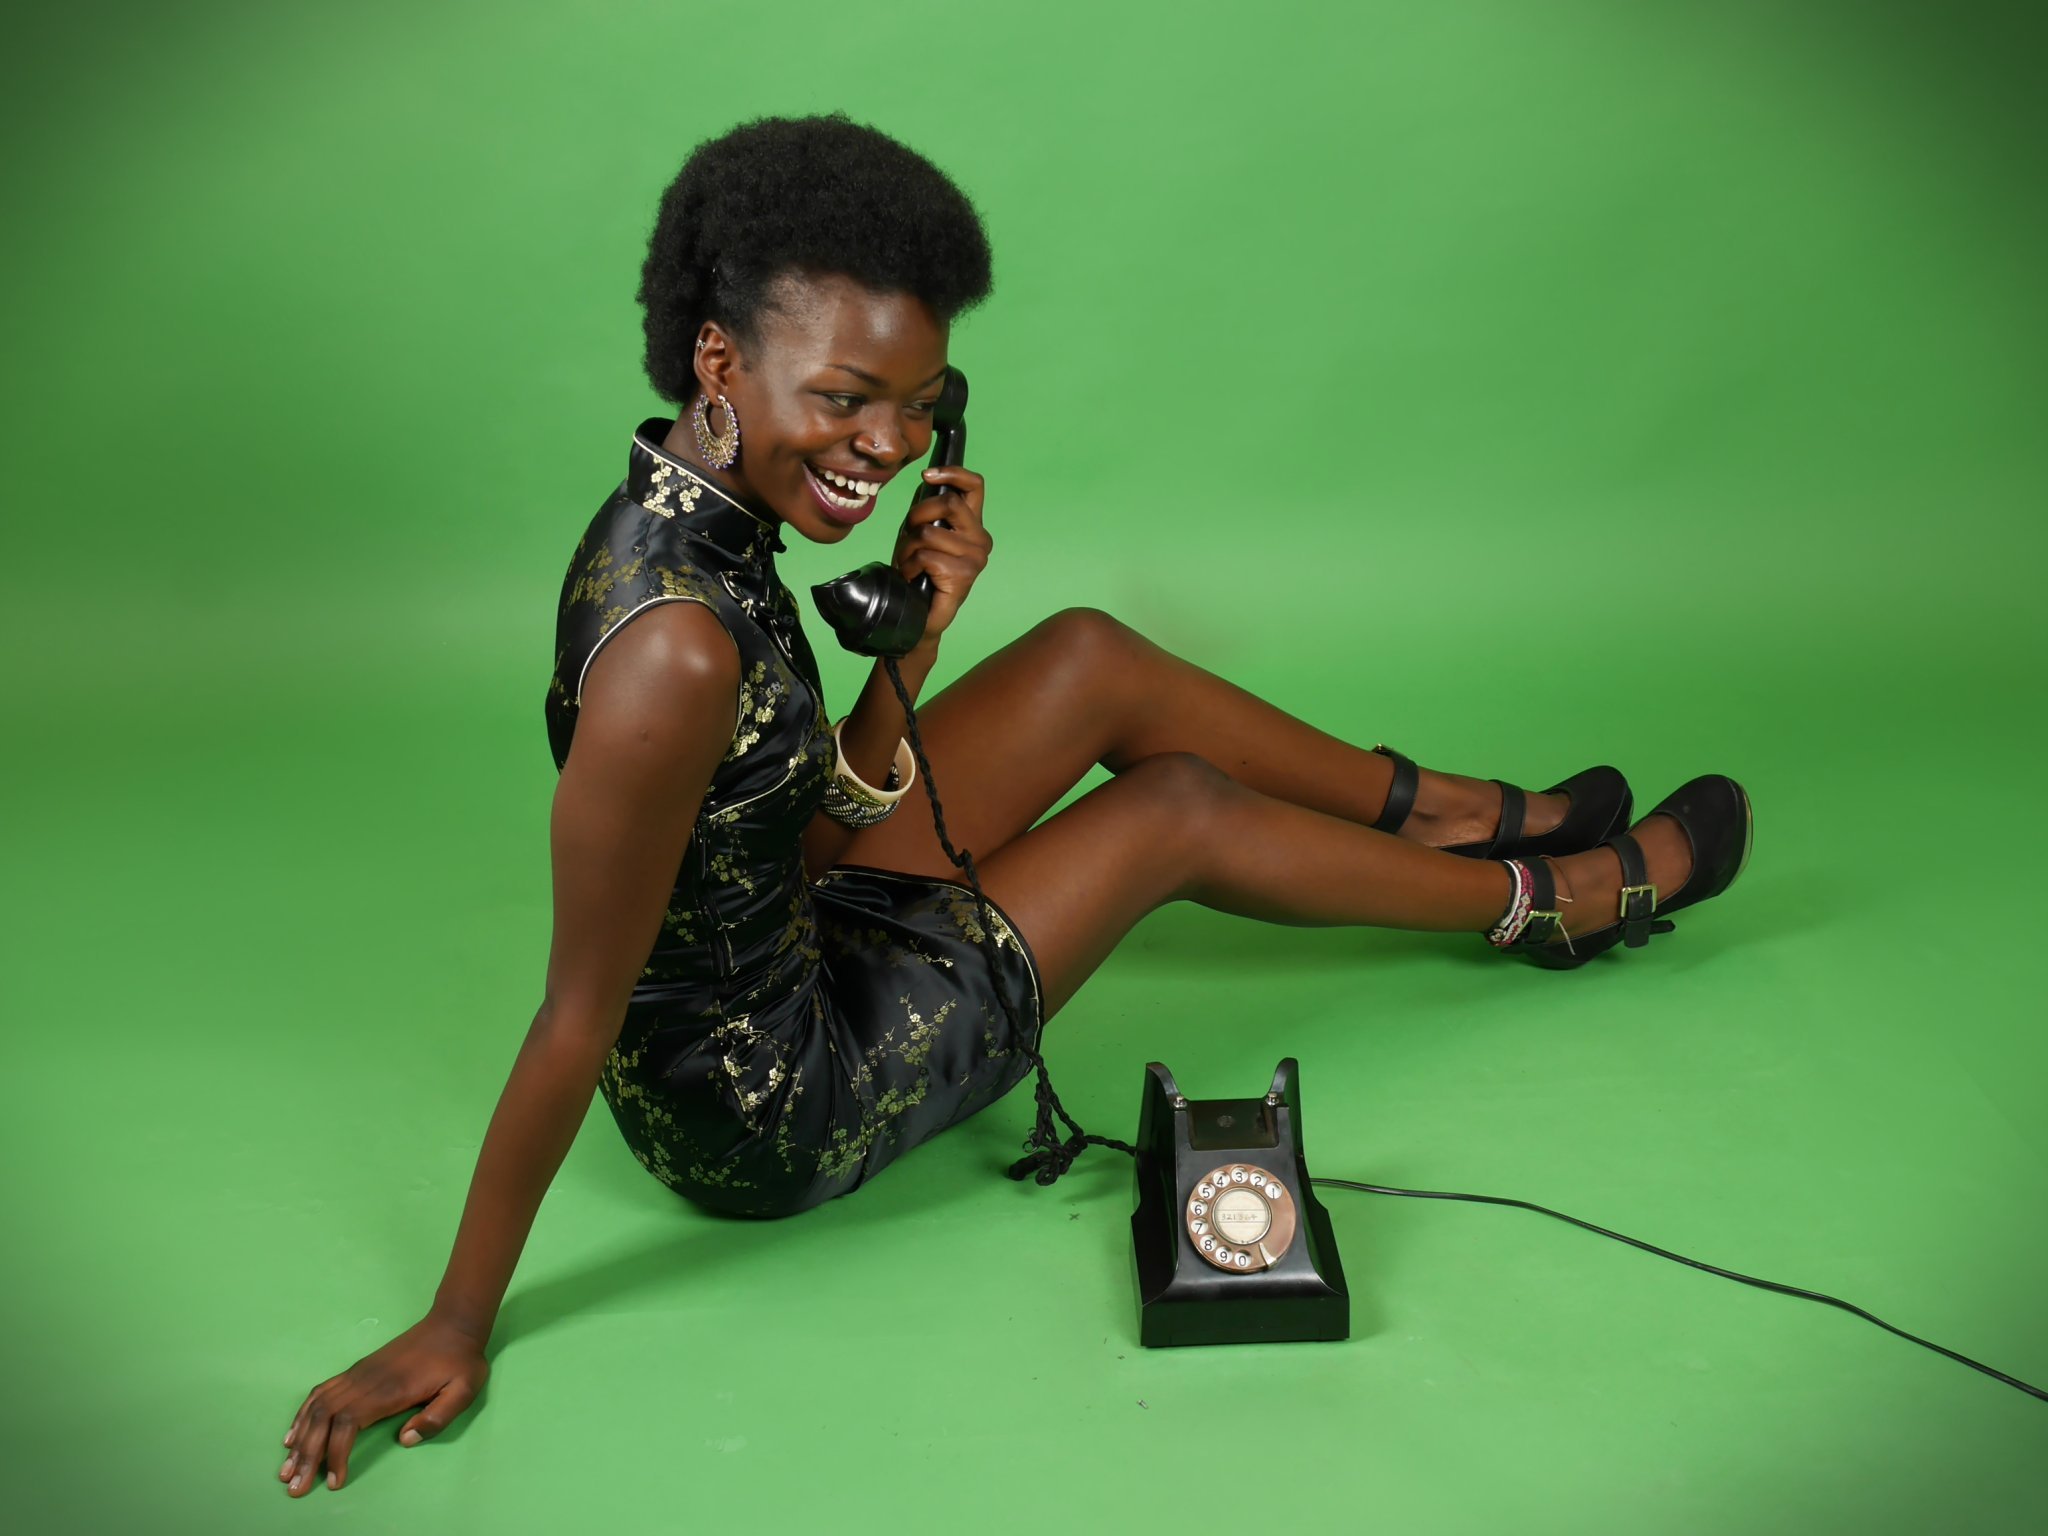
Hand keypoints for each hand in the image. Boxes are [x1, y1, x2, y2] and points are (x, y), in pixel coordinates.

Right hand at [278, 1315, 488, 1495]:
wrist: (453, 1323)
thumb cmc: (460, 1361)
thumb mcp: (463, 1390)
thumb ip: (437, 1417)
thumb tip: (405, 1440)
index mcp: (389, 1391)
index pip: (348, 1424)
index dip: (336, 1454)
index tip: (334, 1481)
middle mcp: (365, 1382)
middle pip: (323, 1419)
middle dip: (306, 1455)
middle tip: (293, 1486)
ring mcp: (358, 1374)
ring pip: (318, 1407)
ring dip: (300, 1438)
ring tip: (287, 1467)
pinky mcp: (357, 1370)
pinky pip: (321, 1392)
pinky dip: (304, 1414)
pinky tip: (294, 1433)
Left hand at [891, 465, 991, 641]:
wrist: (918, 615)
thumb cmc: (920, 571)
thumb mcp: (921, 531)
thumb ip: (930, 508)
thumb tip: (928, 479)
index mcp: (973, 525)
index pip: (974, 486)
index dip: (952, 473)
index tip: (927, 475)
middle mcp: (980, 539)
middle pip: (948, 503)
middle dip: (918, 515)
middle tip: (909, 535)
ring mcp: (975, 557)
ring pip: (929, 532)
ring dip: (908, 547)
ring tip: (910, 563)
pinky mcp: (963, 574)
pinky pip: (925, 555)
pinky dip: (909, 565)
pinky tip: (913, 576)